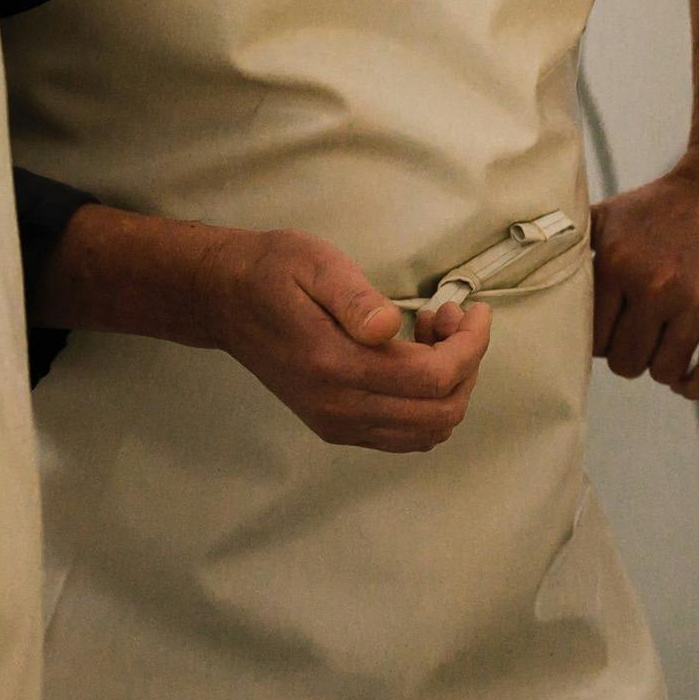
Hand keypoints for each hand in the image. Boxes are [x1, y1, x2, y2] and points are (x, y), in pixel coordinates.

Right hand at [204, 229, 489, 451]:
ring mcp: (336, 423)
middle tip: (452, 317)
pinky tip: (414, 359)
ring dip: (450, 386)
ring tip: (434, 335)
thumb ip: (355, 297)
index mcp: (335, 365)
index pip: (433, 378)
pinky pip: (404, 435)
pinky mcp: (336, 426)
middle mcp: (337, 407)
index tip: (474, 311)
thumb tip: (390, 326)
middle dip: (467, 365)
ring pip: (427, 431)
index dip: (470, 347)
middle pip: (440, 413)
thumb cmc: (273, 272)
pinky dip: (428, 403)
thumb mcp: (315, 264)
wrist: (225, 300)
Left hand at [590, 136, 698, 397]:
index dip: (602, 341)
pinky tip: (685, 381)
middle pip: (626, 361)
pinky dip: (693, 386)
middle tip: (641, 339)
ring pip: (664, 370)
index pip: (594, 339)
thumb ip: (573, 246)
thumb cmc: (667, 202)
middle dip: (631, 356)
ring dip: (662, 368)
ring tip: (665, 349)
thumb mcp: (613, 215)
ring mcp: (698, 299)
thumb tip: (528, 270)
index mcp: (619, 262)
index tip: (615, 329)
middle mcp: (655, 284)